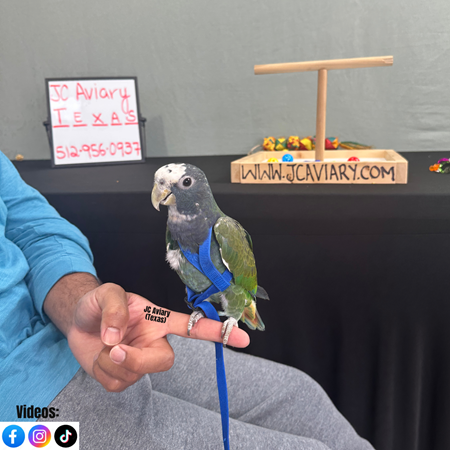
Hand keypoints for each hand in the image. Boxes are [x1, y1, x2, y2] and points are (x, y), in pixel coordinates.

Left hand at [67, 283, 249, 392]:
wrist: (78, 320)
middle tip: (112, 349)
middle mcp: (154, 342)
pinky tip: (101, 357)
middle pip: (164, 361)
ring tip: (102, 343)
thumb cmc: (98, 303)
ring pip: (135, 375)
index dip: (216, 332)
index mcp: (158, 320)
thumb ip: (114, 309)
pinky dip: (102, 372)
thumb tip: (117, 338)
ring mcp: (139, 361)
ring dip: (110, 361)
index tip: (242, 337)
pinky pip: (117, 385)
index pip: (192, 327)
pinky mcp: (123, 377)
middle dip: (136, 359)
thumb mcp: (107, 293)